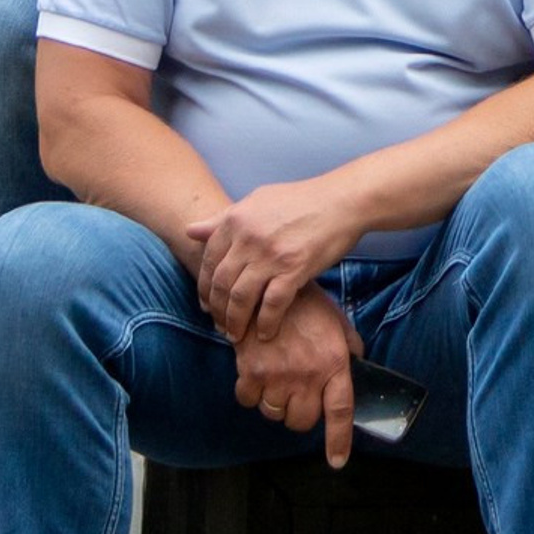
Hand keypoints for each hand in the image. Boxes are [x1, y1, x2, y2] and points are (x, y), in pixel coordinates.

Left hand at [191, 176, 359, 341]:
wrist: (343, 201)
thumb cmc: (303, 200)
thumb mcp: (258, 200)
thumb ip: (224, 219)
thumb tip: (190, 231)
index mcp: (238, 219)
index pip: (208, 261)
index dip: (204, 288)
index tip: (206, 304)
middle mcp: (249, 237)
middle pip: (221, 284)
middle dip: (216, 310)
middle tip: (219, 324)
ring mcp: (271, 254)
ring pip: (240, 298)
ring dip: (235, 321)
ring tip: (236, 334)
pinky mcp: (295, 269)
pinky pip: (272, 305)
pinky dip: (266, 323)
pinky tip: (265, 333)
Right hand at [232, 288, 361, 469]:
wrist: (270, 285)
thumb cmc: (308, 305)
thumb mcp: (337, 323)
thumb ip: (348, 348)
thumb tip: (358, 366)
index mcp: (334, 362)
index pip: (340, 411)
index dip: (338, 440)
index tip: (336, 462)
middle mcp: (307, 374)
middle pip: (302, 421)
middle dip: (301, 414)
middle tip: (300, 395)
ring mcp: (278, 375)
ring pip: (274, 414)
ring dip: (277, 403)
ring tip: (279, 378)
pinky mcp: (251, 371)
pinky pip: (249, 401)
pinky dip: (252, 394)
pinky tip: (257, 374)